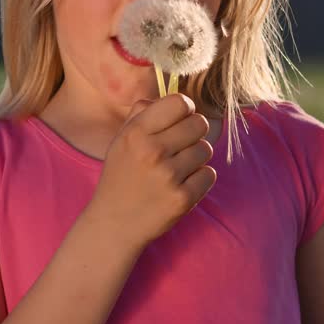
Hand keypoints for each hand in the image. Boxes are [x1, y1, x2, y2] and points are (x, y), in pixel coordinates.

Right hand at [84, 93, 216, 251]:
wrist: (114, 223)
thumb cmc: (120, 176)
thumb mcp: (121, 140)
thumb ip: (144, 113)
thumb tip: (176, 100)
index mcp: (136, 133)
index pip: (180, 102)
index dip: (185, 109)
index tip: (181, 119)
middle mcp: (152, 151)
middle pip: (199, 124)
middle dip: (194, 132)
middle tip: (181, 145)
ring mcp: (169, 176)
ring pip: (206, 149)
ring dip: (196, 157)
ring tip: (178, 167)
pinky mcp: (182, 199)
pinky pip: (209, 174)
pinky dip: (199, 178)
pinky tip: (181, 184)